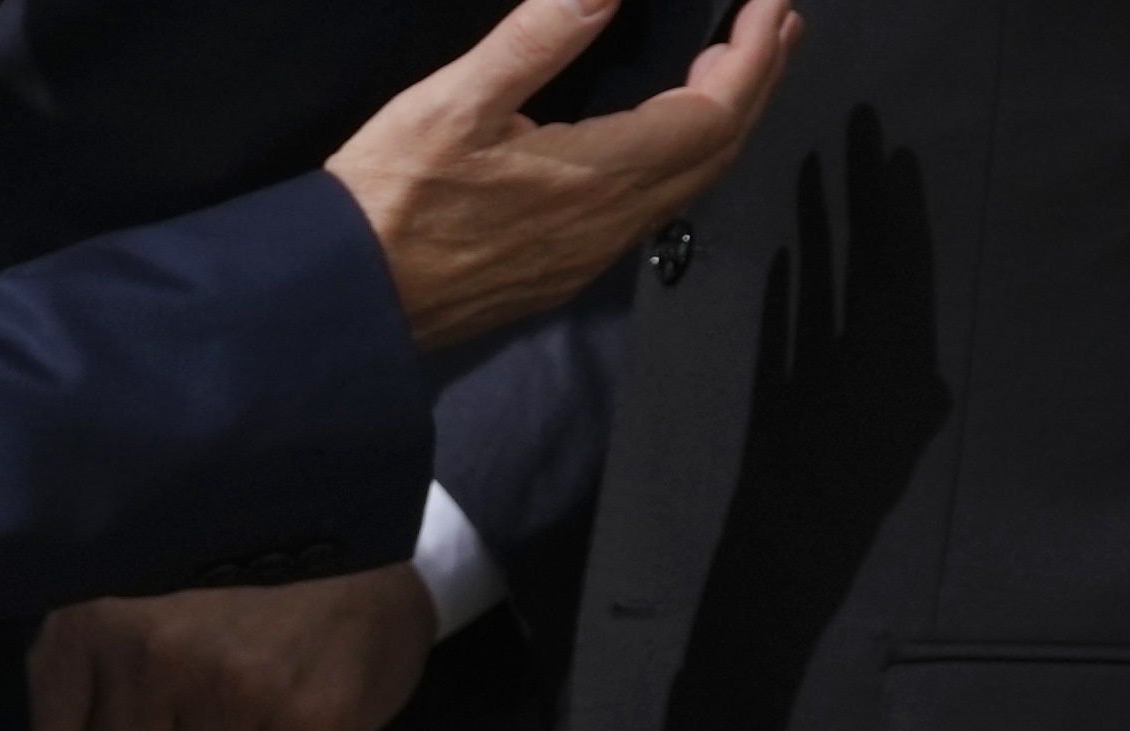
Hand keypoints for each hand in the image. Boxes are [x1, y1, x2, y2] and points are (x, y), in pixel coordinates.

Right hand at [329, 0, 799, 358]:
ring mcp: (595, 252)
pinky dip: (686, 155)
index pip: (710, 115)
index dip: (750, 58)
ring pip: (691, 183)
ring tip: (741, 68)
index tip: (769, 4)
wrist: (352, 301)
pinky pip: (658, 207)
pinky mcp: (571, 267)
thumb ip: (540, 37)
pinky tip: (674, 132)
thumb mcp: (457, 100)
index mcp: (599, 176)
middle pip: (716, 151)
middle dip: (756, 82)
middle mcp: (614, 223)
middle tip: (777, 23)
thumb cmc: (393, 196)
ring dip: (726, 120)